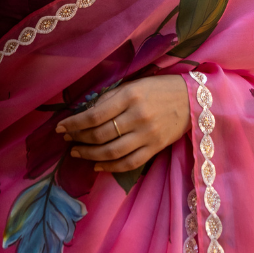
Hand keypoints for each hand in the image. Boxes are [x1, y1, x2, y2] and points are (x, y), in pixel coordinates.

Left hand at [56, 74, 189, 174]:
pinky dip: (111, 167)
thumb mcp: (133, 85)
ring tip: (77, 153)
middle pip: (100, 135)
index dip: (74, 124)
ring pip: (112, 152)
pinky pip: (129, 163)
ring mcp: (147, 135)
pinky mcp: (155, 148)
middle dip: (78, 139)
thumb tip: (85, 114)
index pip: (94, 115)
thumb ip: (110, 99)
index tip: (60, 127)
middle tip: (67, 140)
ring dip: (90, 155)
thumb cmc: (158, 88)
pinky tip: (97, 166)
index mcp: (130, 96)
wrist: (192, 99)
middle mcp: (137, 117)